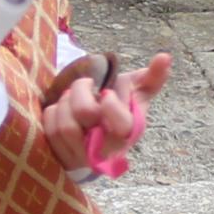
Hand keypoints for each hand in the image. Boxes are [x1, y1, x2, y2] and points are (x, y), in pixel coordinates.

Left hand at [42, 53, 174, 178]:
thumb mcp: (136, 96)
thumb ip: (152, 78)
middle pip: (84, 115)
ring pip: (64, 124)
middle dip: (80, 90)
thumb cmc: (117, 114)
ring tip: (72, 98)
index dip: (112, 105)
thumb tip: (165, 57)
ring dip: (65, 101)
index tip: (107, 93)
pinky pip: (48, 129)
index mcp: (128, 133)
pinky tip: (61, 110)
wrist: (95, 143)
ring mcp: (81, 157)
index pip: (123, 124)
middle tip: (85, 85)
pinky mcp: (61, 156)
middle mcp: (106, 150)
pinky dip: (52, 112)